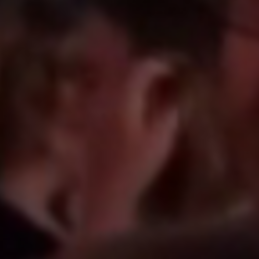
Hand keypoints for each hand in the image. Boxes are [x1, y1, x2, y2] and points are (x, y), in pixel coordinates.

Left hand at [73, 58, 183, 236]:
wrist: (104, 192)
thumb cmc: (136, 168)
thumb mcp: (161, 140)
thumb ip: (168, 113)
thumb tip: (174, 98)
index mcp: (122, 101)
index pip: (139, 70)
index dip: (157, 66)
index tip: (172, 71)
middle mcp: (102, 100)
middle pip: (121, 74)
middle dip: (142, 72)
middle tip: (160, 79)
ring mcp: (90, 112)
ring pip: (109, 86)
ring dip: (128, 84)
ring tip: (145, 93)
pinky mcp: (85, 124)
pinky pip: (99, 100)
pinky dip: (115, 98)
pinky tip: (127, 110)